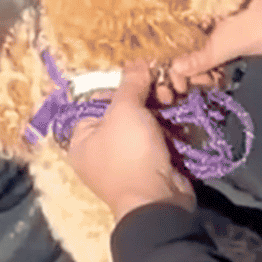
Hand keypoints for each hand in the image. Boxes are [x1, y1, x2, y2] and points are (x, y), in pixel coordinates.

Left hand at [66, 60, 195, 222]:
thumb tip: (137, 62)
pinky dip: (167, 125)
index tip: (144, 75)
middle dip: (146, 96)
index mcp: (83, 138)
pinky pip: (156, 137)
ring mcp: (125, 158)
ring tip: (174, 98)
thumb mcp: (125, 110)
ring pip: (143, 122)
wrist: (157, 200)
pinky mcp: (149, 164)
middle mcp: (100, 149)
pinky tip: (179, 113)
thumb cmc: (130, 153)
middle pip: (123, 110)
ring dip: (160, 108)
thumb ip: (130, 83)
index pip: (98, 100)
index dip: (121, 85)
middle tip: (164, 88)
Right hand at [160, 0, 261, 101]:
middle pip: (186, 40)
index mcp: (198, 2)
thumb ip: (206, 55)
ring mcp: (226, 10)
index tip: (178, 90)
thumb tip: (172, 69)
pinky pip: (222, 38)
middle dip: (189, 67)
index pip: (171, 36)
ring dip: (205, 63)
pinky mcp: (244, 16)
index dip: (171, 64)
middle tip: (201, 88)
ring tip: (211, 82)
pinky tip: (221, 71)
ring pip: (205, 40)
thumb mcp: (240, 38)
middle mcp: (207, 4)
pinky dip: (220, 55)